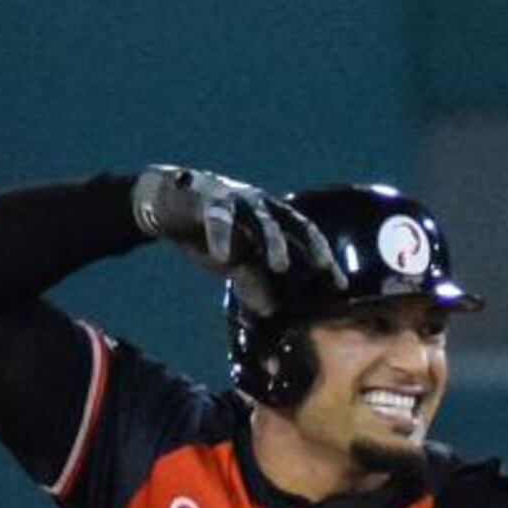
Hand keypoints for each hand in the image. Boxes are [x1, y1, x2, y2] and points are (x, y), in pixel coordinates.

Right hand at [131, 164, 336, 304]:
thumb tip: (270, 312)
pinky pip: (218, 216)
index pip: (306, 238)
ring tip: (280, 266)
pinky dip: (221, 235)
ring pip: (262, 219)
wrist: (167, 204)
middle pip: (293, 225)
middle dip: (310, 247)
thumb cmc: (207, 235)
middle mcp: (261, 205)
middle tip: (324, 270)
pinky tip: (222, 256)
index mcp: (273, 219)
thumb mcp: (232, 263)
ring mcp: (237, 197)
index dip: (324, 259)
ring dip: (274, 242)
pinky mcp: (208, 196)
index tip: (340, 285)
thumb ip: (251, 282)